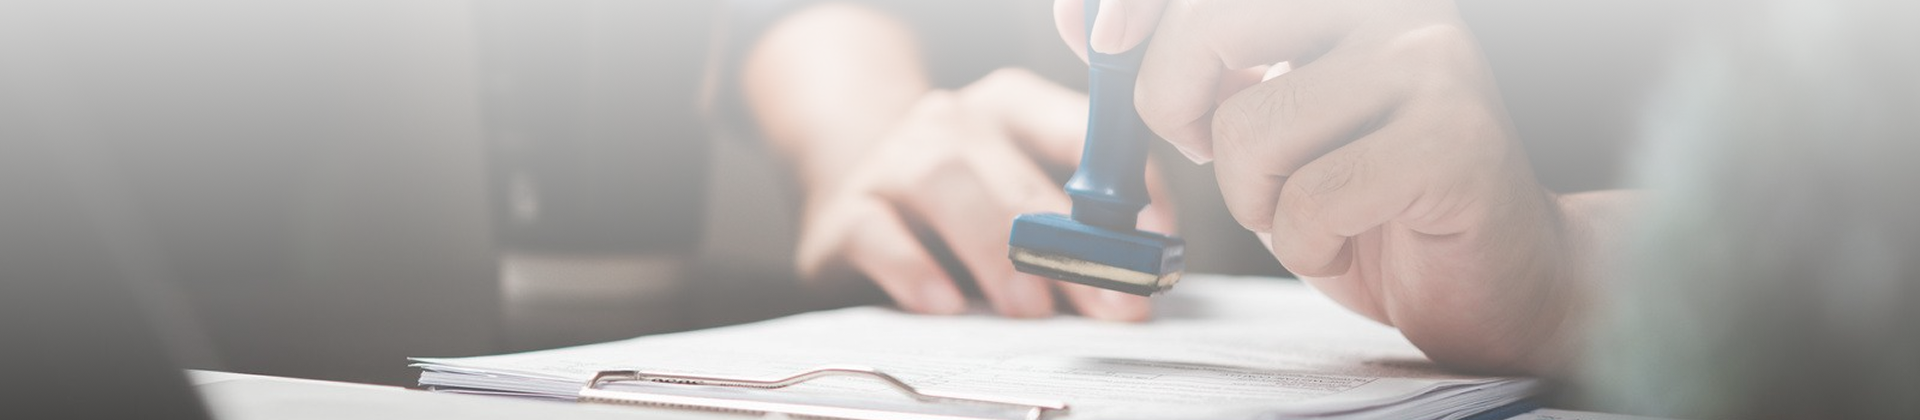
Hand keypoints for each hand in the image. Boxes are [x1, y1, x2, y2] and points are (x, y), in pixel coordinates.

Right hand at [793, 69, 1174, 320]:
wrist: (851, 187)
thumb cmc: (960, 202)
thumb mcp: (1021, 193)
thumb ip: (1078, 223)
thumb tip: (1138, 278)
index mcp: (1011, 106)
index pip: (1084, 131)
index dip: (1127, 189)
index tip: (1156, 244)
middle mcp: (952, 121)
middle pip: (1019, 177)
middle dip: (1072, 247)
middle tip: (1107, 303)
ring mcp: (894, 160)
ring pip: (948, 187)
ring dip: (998, 252)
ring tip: (1031, 309)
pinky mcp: (846, 210)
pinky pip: (878, 233)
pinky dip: (914, 268)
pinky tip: (946, 304)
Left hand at [1056, 0, 1579, 372]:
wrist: (1497, 276)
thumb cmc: (1368, 198)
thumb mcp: (1261, 121)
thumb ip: (1192, 67)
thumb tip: (1084, 24)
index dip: (1135, 1)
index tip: (1097, 37)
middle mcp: (1391, 7)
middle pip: (1211, 23)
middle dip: (1173, 101)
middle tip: (1208, 146)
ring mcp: (1430, 65)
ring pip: (1252, 127)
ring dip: (1254, 198)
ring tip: (1307, 206)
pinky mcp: (1454, 140)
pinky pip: (1312, 198)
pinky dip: (1307, 243)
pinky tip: (1350, 238)